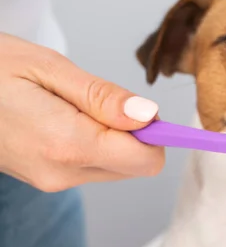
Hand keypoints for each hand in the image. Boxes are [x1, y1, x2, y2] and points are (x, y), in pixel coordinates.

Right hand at [0, 34, 164, 191]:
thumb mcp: (49, 68)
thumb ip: (102, 97)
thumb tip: (148, 116)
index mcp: (66, 144)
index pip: (145, 159)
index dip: (157, 133)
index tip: (147, 109)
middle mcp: (62, 172)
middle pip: (136, 165)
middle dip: (136, 133)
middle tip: (104, 100)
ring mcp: (52, 179)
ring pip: (117, 166)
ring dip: (115, 136)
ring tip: (78, 105)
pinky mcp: (47, 177)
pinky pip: (93, 165)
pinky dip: (96, 142)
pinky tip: (68, 117)